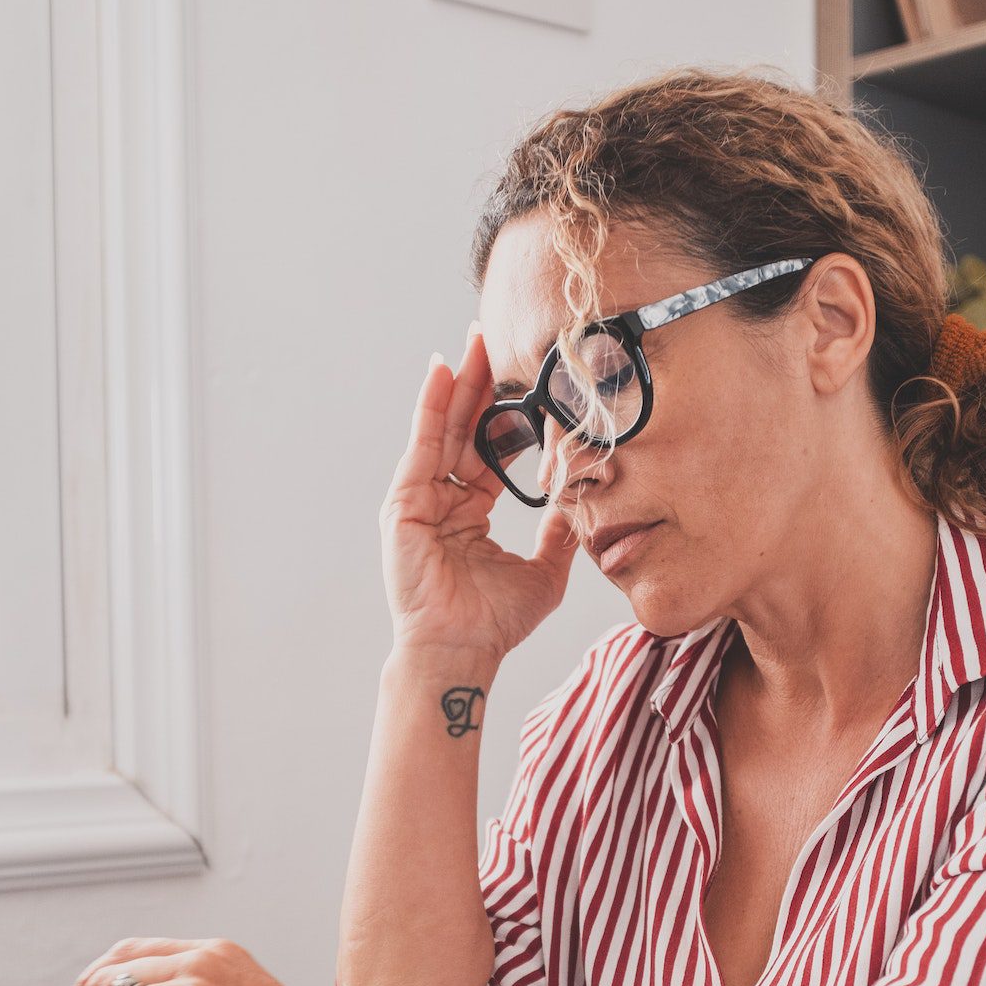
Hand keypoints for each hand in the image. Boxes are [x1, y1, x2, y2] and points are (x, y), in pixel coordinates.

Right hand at [382, 326, 580, 662]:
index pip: (489, 450)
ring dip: (458, 382)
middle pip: (463, 429)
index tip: (526, 378)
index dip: (505, 414)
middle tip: (494, 335)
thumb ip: (559, 534)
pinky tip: (443, 371)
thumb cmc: (495, 623)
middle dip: (479, 383)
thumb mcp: (544, 572)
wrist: (462, 651)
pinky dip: (430, 407)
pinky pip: (422, 445)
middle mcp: (443, 501)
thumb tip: (581, 503)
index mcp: (470, 514)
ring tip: (473, 339)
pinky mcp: (404, 503)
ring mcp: (420, 500)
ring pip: (443, 429)